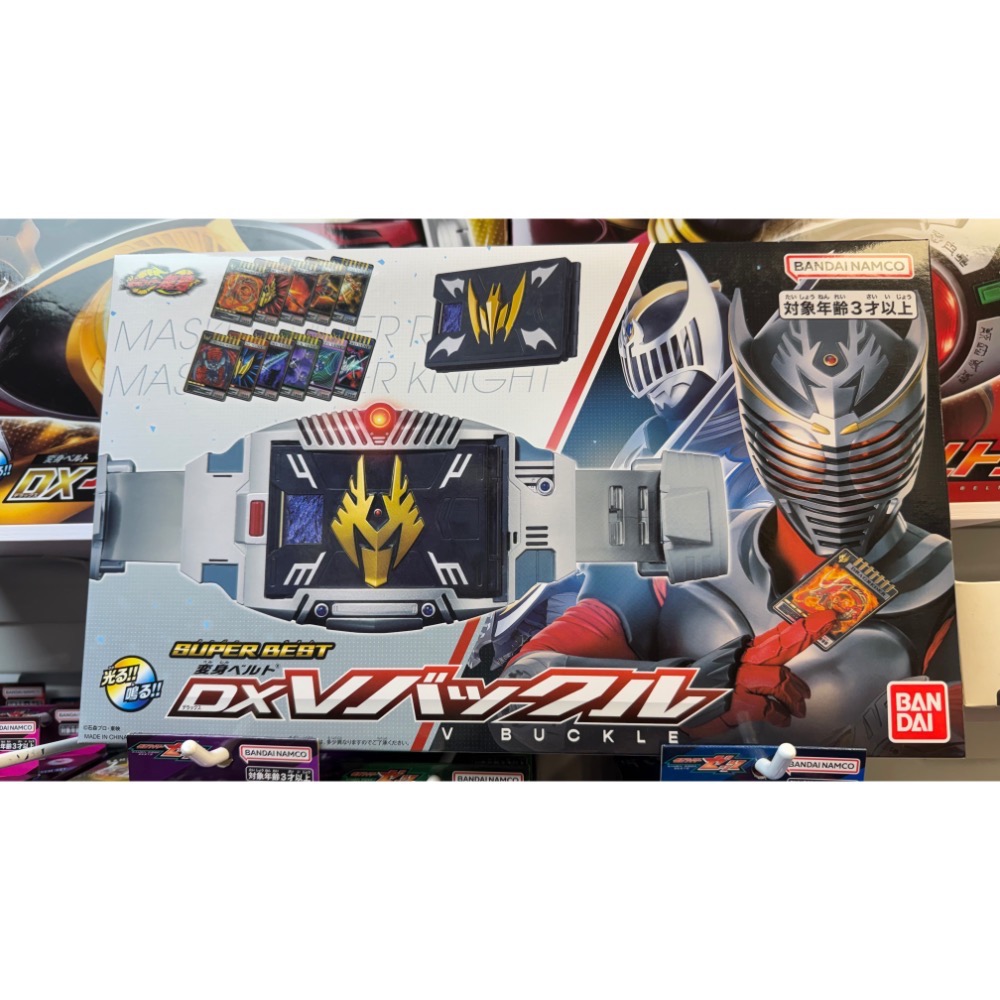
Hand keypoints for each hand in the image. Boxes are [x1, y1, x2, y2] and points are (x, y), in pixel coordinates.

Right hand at [691, 610, 836, 734]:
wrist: (672, 702)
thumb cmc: (704, 690)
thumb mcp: (728, 671)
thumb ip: (753, 667)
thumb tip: (781, 673)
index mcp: (741, 653)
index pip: (775, 637)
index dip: (800, 627)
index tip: (822, 617)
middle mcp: (740, 662)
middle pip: (780, 646)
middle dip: (805, 634)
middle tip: (825, 624)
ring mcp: (738, 680)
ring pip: (779, 679)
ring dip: (794, 696)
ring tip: (798, 708)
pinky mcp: (736, 702)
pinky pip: (769, 708)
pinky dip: (780, 716)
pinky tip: (782, 719)